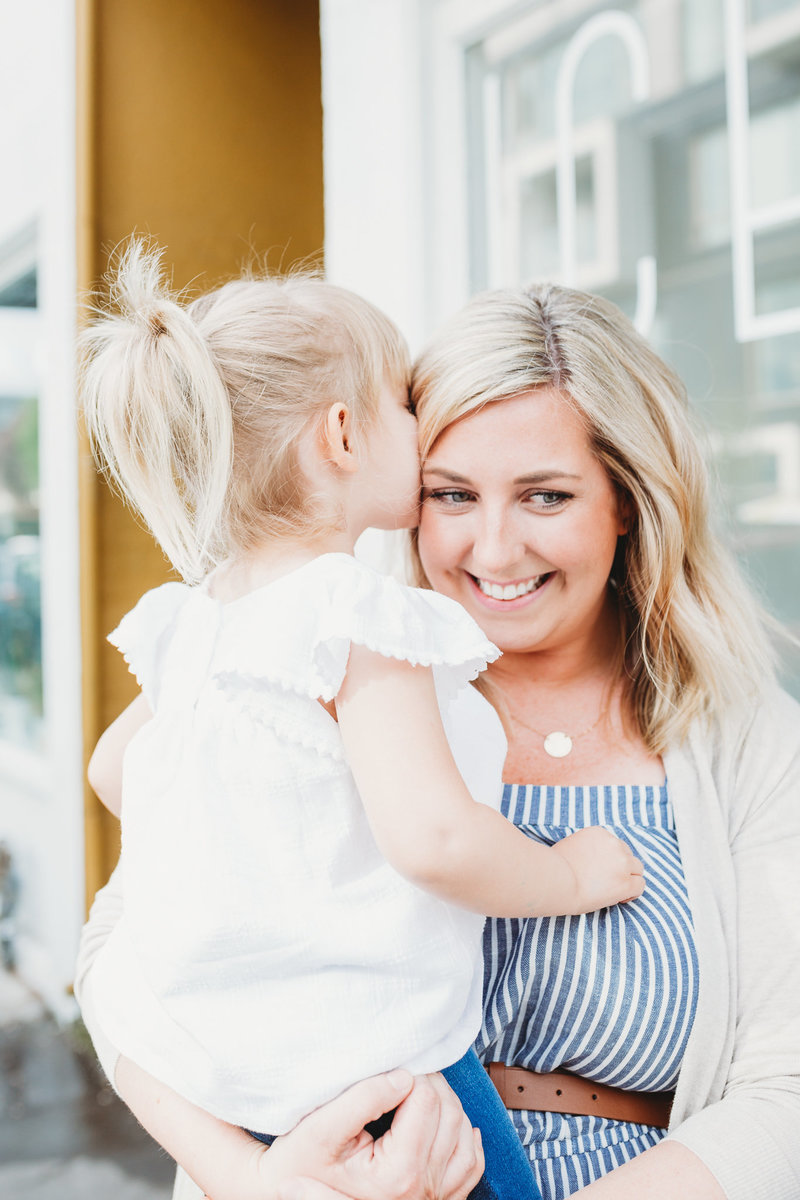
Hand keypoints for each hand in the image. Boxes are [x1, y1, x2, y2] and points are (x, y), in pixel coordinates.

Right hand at [266, 1070, 482, 1199]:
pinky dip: (466, 1140)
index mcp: (398, 1175)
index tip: (393, 1066)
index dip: (413, 1073)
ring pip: (464, 1135)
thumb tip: (403, 1076)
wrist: (289, 1195)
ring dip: (448, 1105)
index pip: (426, 1101)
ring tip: (419, 1091)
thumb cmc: (301, 1162)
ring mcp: (434, 1199)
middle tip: (405, 1071)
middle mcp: (422, 1191)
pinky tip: (451, 1124)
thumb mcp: (321, 1128)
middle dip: (431, 1083)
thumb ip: (363, 1098)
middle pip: (449, 1114)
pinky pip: (470, 1167)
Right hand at [551, 827, 643, 913]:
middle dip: (621, 868)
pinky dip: (632, 893)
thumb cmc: (555, 868)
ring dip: (629, 879)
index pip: (614, 844)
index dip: (610, 859)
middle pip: (628, 855)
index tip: (601, 871)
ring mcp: (622, 863)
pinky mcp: (625, 882)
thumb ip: (586, 848)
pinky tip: (620, 898)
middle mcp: (613, 844)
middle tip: (608, 881)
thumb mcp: (570, 846)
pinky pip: (640, 886)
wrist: (555, 881)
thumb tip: (589, 859)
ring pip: (637, 869)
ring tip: (615, 891)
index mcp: (599, 833)